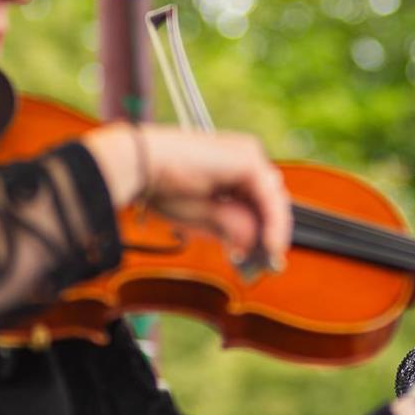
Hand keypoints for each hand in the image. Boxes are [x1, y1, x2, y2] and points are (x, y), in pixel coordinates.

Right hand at [82, 124, 291, 267]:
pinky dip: (273, 224)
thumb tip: (254, 245)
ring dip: (273, 230)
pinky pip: (270, 198)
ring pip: (274, 199)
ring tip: (268, 257)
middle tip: (270, 261)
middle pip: (270, 198)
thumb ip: (232, 227)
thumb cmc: (162, 187)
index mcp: (232, 163)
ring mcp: (248, 154)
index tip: (266, 254)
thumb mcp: (204, 215)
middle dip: (272, 230)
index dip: (267, 226)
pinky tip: (270, 246)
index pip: (260, 198)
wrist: (141, 165)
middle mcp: (244, 154)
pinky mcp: (248, 160)